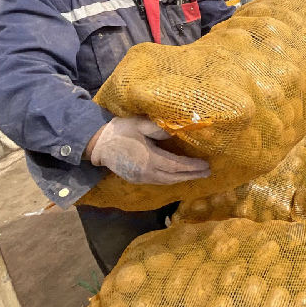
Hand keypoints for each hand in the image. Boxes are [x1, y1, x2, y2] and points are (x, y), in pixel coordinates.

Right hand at [88, 116, 210, 184]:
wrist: (98, 144)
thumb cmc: (120, 131)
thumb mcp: (140, 124)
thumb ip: (158, 129)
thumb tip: (176, 132)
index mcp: (149, 158)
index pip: (176, 165)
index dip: (192, 166)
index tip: (205, 164)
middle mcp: (147, 172)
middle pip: (174, 177)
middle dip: (192, 175)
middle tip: (207, 172)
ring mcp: (141, 178)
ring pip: (167, 182)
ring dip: (183, 179)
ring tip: (197, 175)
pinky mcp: (136, 180)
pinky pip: (158, 182)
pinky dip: (171, 180)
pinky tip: (178, 176)